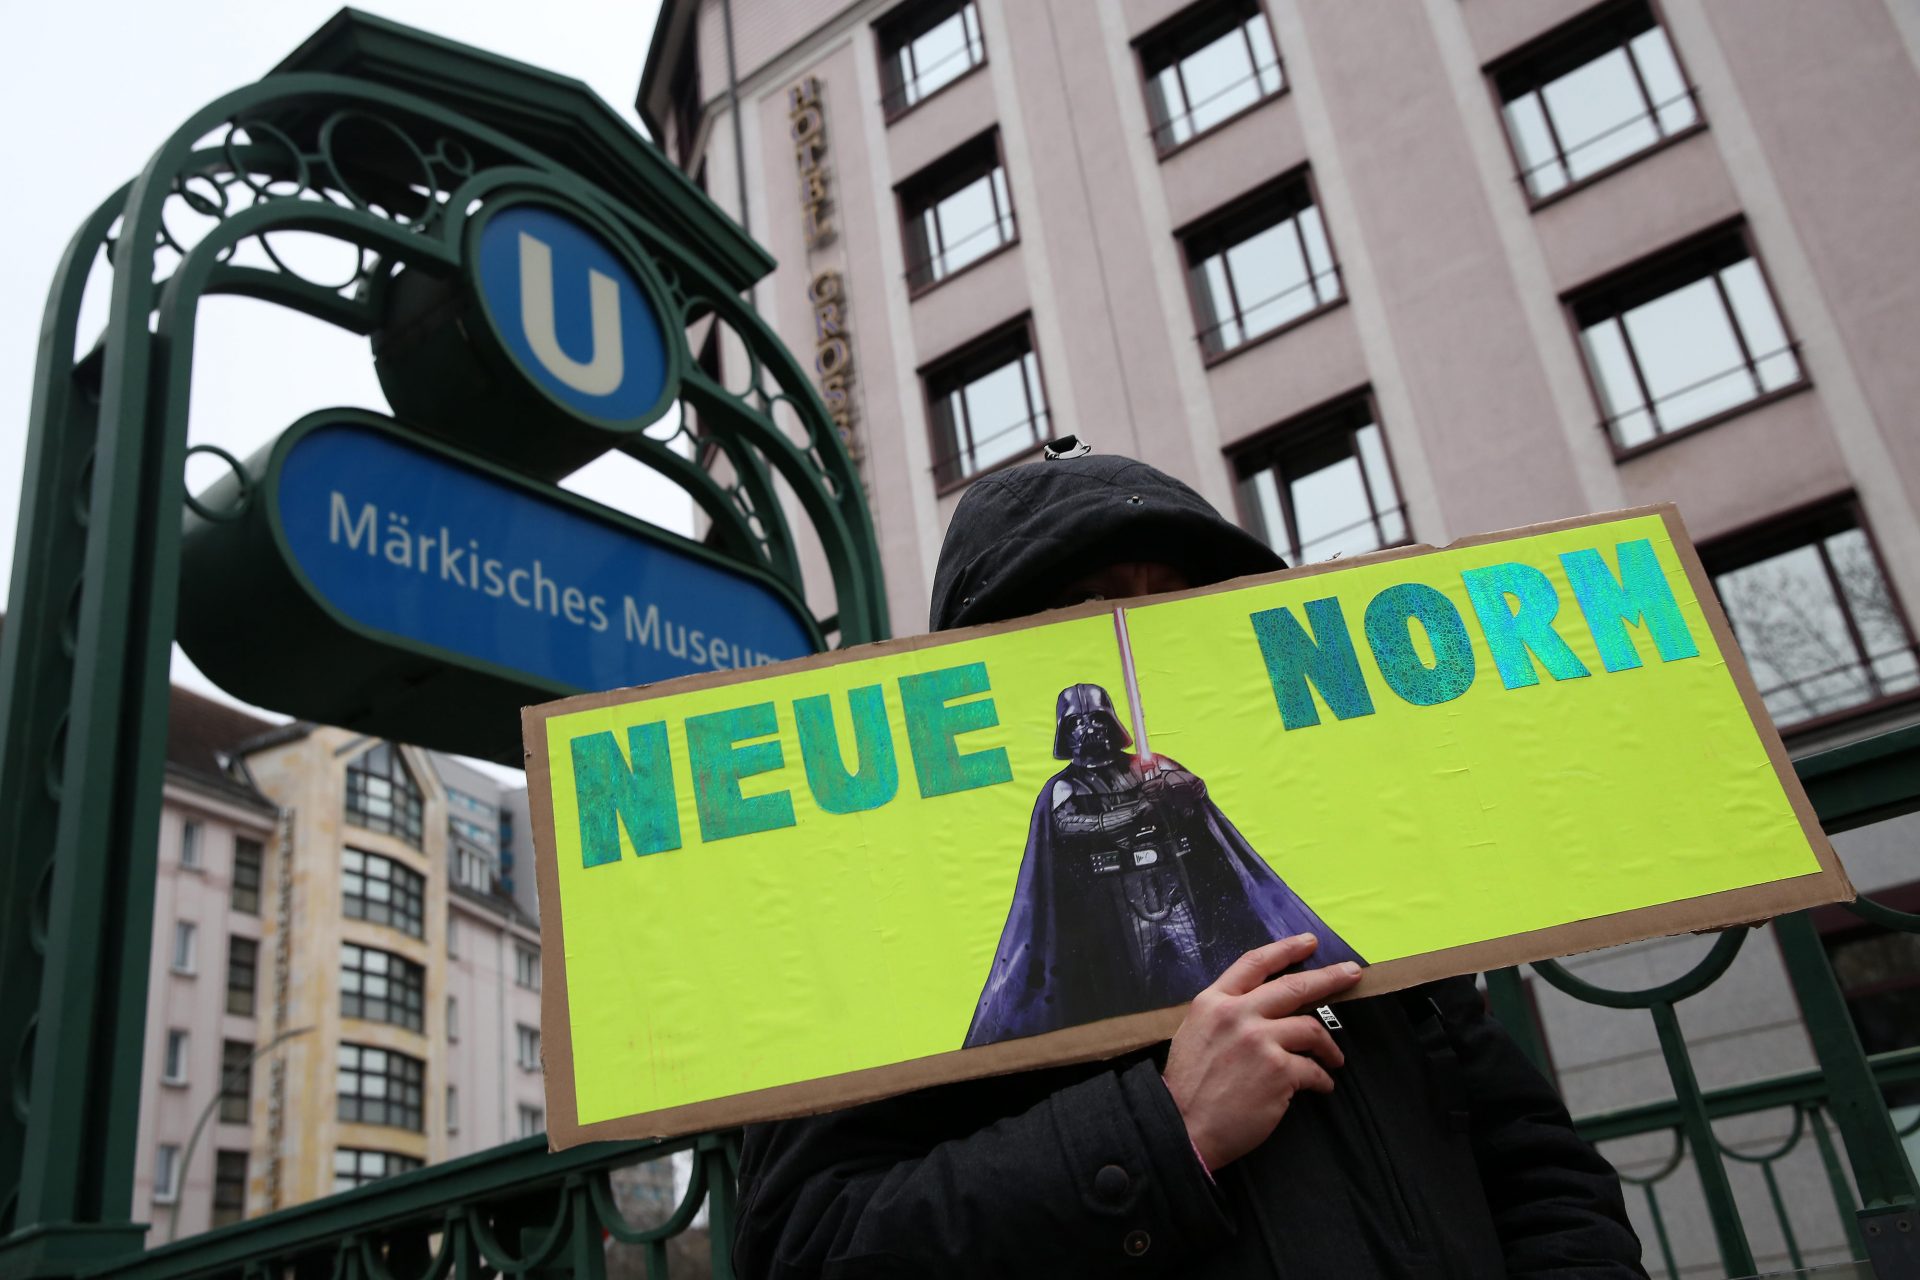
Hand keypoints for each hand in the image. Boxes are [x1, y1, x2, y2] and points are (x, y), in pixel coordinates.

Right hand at [1160, 934, 1363, 1169]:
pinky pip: (1312, 1069)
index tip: (1308, 942)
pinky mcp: (1279, 1072)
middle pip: (1293, 987)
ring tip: (1335, 1058)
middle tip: (1351, 974)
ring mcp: (1260, 1042)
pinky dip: (1322, 1078)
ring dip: (1329, 1045)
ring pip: (1311, 1028)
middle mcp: (1238, 1014)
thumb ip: (1225, 1015)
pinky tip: (1322, 1086)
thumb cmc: (1187, 1086)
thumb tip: (1259, 1008)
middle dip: (1329, 978)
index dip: (1285, 949)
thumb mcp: (1195, 1033)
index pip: (1254, 963)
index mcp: (1213, 1002)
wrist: (1183, 1127)